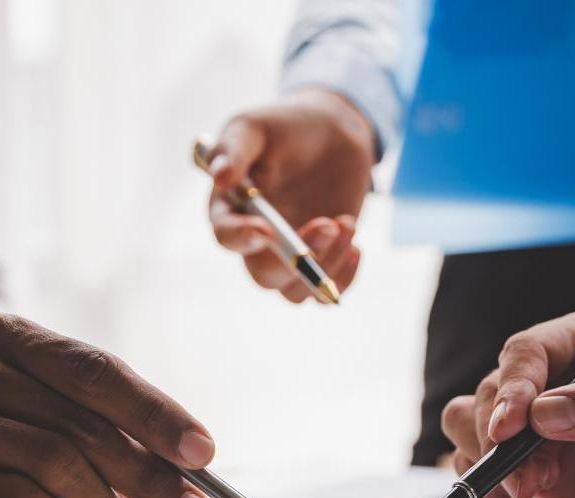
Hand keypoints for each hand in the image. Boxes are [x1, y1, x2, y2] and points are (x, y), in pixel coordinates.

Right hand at [207, 89, 375, 302]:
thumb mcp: (253, 126)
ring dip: (325, 266)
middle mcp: (255, 242)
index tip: (265, 229)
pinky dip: (343, 279)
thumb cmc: (283, 126)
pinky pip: (325, 294)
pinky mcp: (321, 260)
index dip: (242, 238)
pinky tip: (356, 246)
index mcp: (230, 211)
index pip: (226, 236)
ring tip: (346, 223)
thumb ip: (234, 148)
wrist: (329, 132)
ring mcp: (288, 256)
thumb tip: (219, 177)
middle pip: (264, 276)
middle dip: (296, 258)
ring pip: (296, 291)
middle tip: (326, 222)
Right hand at [440, 313, 574, 497]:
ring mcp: (540, 423)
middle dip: (497, 433)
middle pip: (492, 390)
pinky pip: (482, 462)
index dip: (512, 387)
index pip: (528, 353)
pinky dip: (490, 478)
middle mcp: (555, 378)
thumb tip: (547, 412)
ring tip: (530, 484)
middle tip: (521, 471)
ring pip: (473, 423)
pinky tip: (526, 490)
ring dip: (488, 456)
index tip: (510, 426)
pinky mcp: (533, 463)